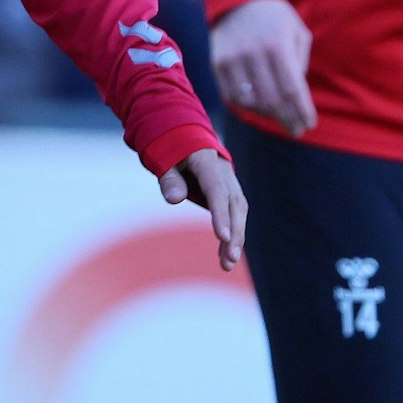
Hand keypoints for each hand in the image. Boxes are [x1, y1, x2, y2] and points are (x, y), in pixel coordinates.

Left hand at [159, 148, 247, 269]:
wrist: (187, 137)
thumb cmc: (172, 149)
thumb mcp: (164, 159)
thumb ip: (169, 179)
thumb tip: (174, 199)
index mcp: (209, 163)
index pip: (217, 192)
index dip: (221, 215)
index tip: (223, 238)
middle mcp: (225, 174)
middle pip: (236, 206)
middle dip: (236, 233)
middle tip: (229, 260)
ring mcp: (230, 184)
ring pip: (239, 212)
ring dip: (236, 238)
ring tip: (227, 265)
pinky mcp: (229, 194)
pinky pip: (233, 215)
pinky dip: (231, 235)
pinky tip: (226, 256)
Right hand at [210, 0, 315, 135]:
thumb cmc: (277, 19)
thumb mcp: (299, 33)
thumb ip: (300, 64)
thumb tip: (297, 97)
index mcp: (278, 45)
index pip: (292, 89)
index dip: (301, 110)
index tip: (309, 125)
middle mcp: (253, 53)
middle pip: (272, 99)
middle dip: (287, 118)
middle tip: (296, 129)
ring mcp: (232, 58)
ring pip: (251, 101)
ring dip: (267, 114)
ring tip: (279, 117)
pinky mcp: (216, 62)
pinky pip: (232, 95)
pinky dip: (247, 106)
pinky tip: (259, 107)